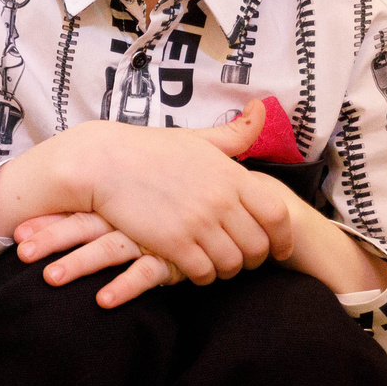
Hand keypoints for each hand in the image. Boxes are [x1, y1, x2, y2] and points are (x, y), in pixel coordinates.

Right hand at [9, 100, 302, 306]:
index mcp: (230, 174)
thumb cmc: (148, 150)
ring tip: (217, 266)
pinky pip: (203, 272)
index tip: (280, 250)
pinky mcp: (173, 243)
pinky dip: (203, 276)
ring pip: (232, 263)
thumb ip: (234, 133)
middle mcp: (220, 200)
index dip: (283, 238)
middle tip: (243, 261)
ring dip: (227, 269)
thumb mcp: (197, 138)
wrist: (103, 163)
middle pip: (257, 245)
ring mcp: (198, 223)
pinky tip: (193, 269)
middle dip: (254, 259)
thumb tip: (261, 109)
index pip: (277, 214)